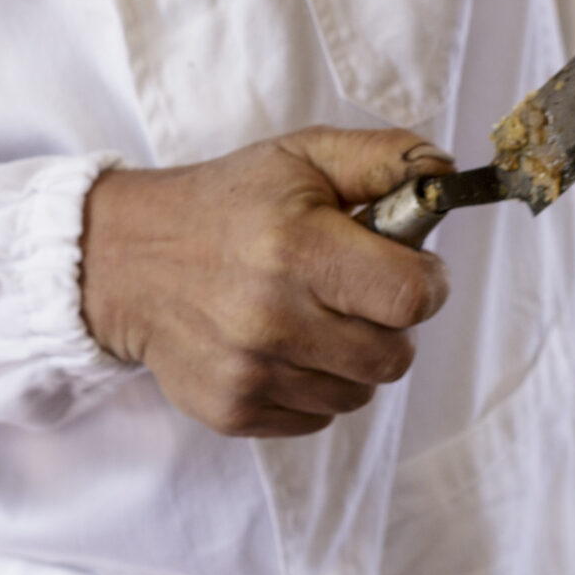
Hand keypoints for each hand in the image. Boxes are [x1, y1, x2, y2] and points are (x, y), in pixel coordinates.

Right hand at [80, 128, 454, 437]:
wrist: (128, 259)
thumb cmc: (229, 203)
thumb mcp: (303, 157)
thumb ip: (383, 158)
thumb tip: (446, 171)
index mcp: (297, 247)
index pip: (409, 298)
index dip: (426, 284)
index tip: (411, 270)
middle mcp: (272, 316)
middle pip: (394, 356)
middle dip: (390, 324)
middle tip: (356, 292)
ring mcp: (249, 371)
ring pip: (359, 392)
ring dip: (351, 358)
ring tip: (312, 315)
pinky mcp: (231, 410)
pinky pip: (317, 417)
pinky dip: (313, 386)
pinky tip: (281, 345)